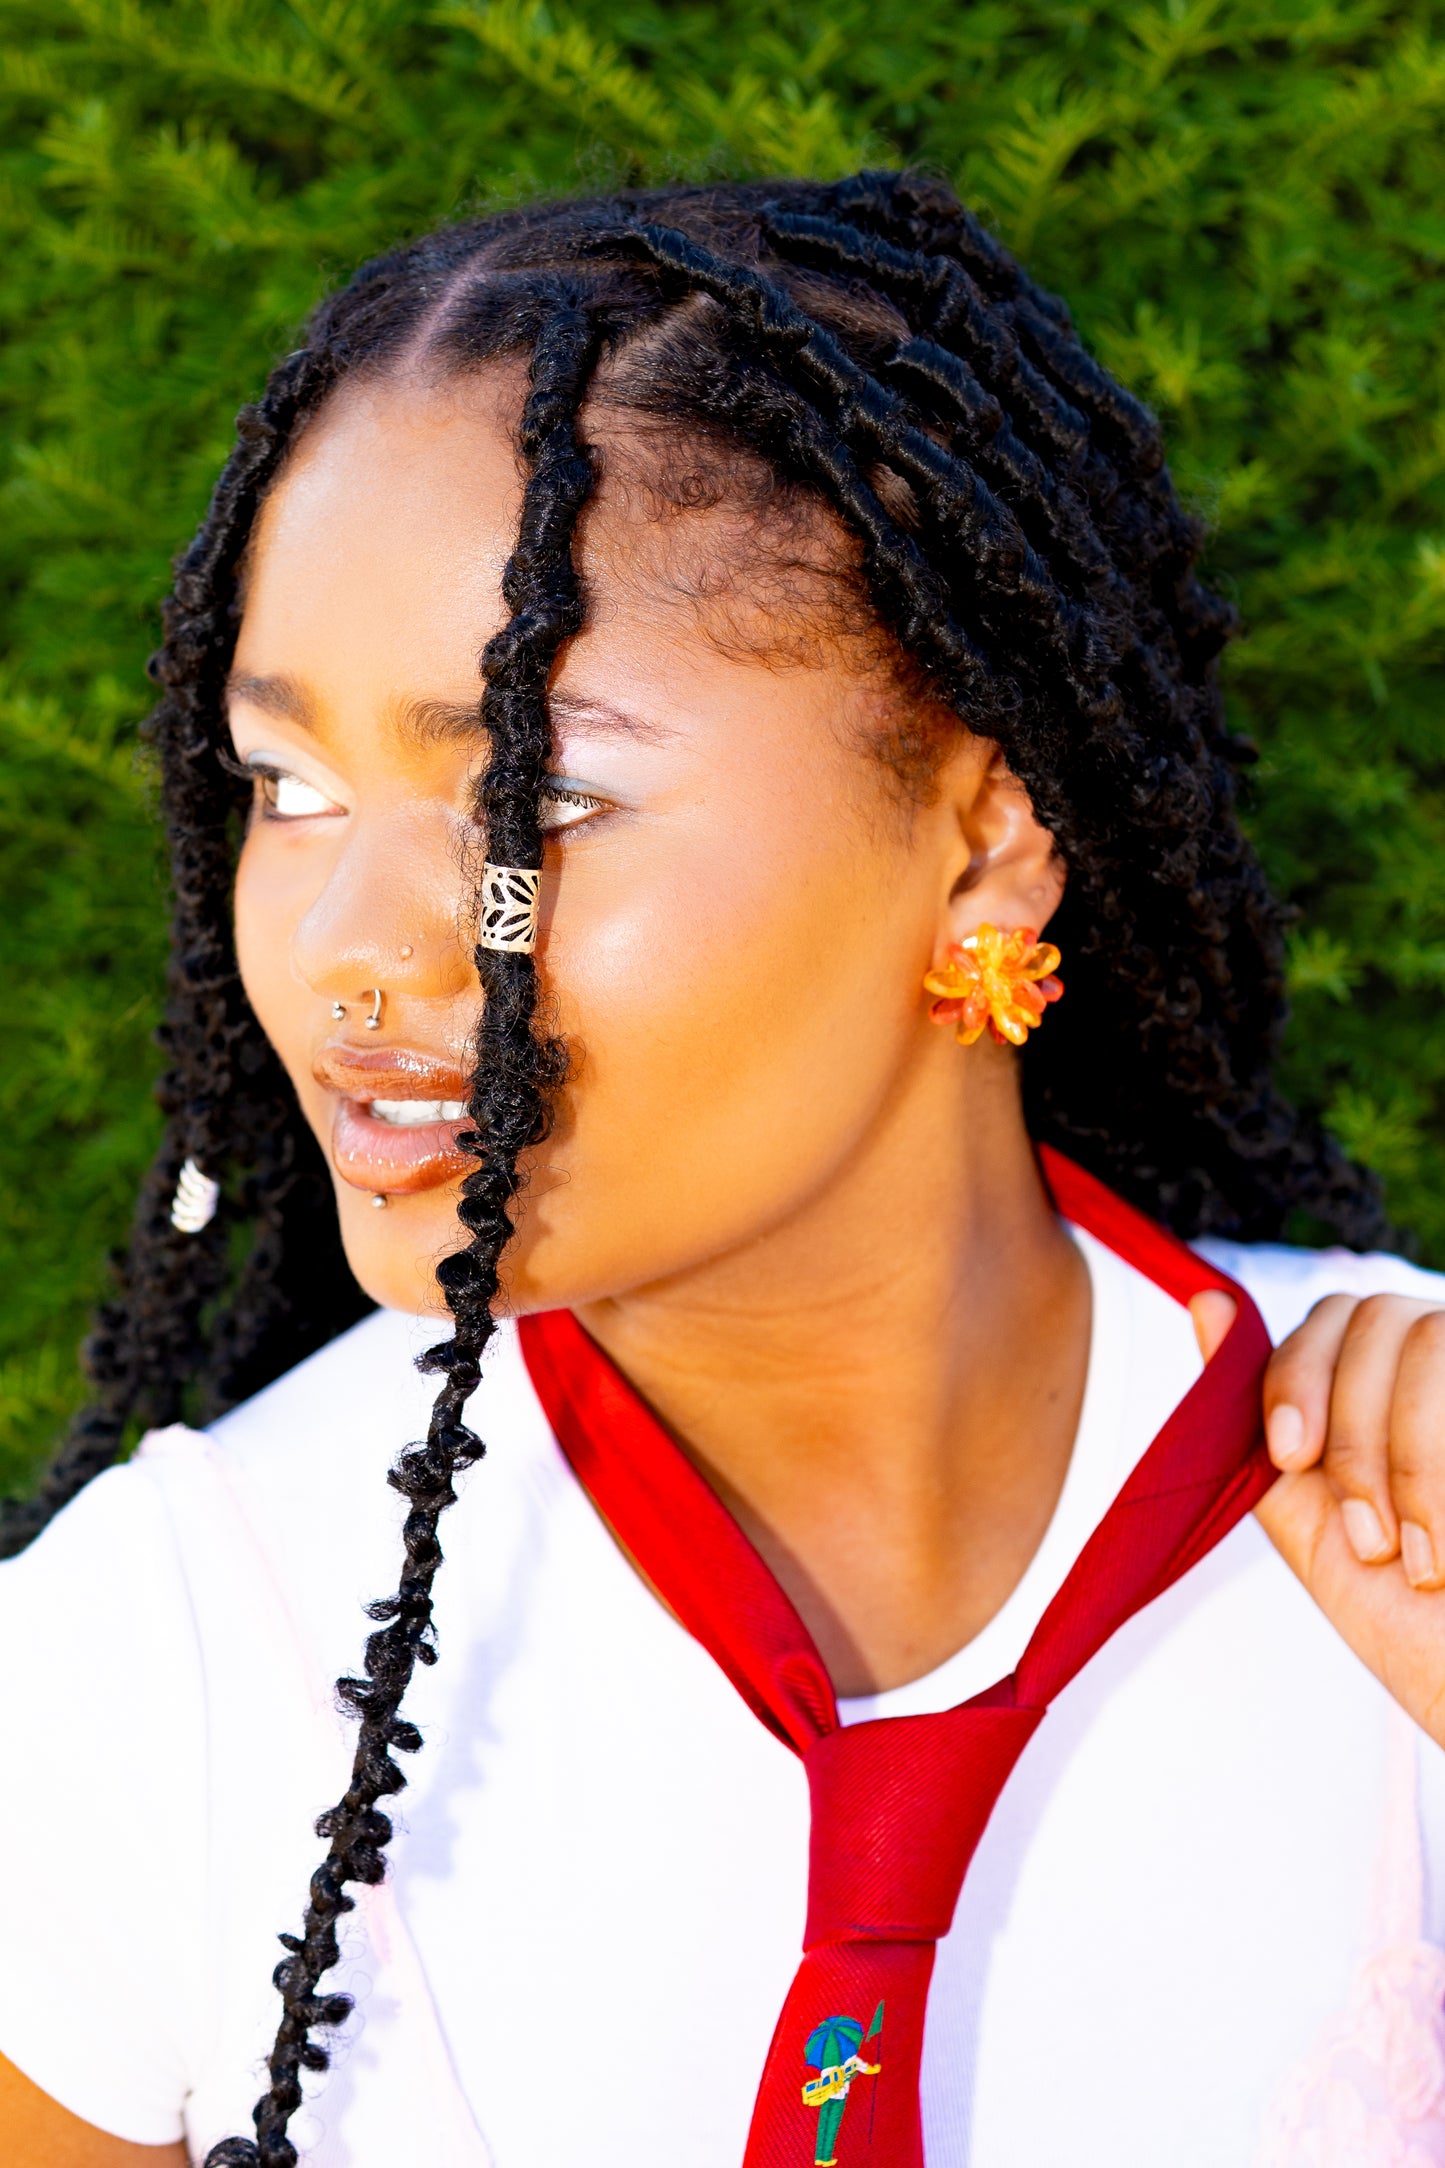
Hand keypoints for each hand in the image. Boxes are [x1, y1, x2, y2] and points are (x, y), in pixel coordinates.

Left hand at [1238, 1292, 1444, 1749]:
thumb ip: (1258, 1422)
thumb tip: (1208, 1300)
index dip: (1297, 1375)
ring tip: (1417, 1556)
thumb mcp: (1313, 1517)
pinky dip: (1441, 1471)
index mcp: (1396, 1379)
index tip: (1289, 1456)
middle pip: (1378, 1316)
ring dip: (1409, 1459)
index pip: (1334, 1315)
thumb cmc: (1410, 1613)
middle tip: (1368, 1538)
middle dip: (1352, 1432)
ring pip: (1428, 1337)